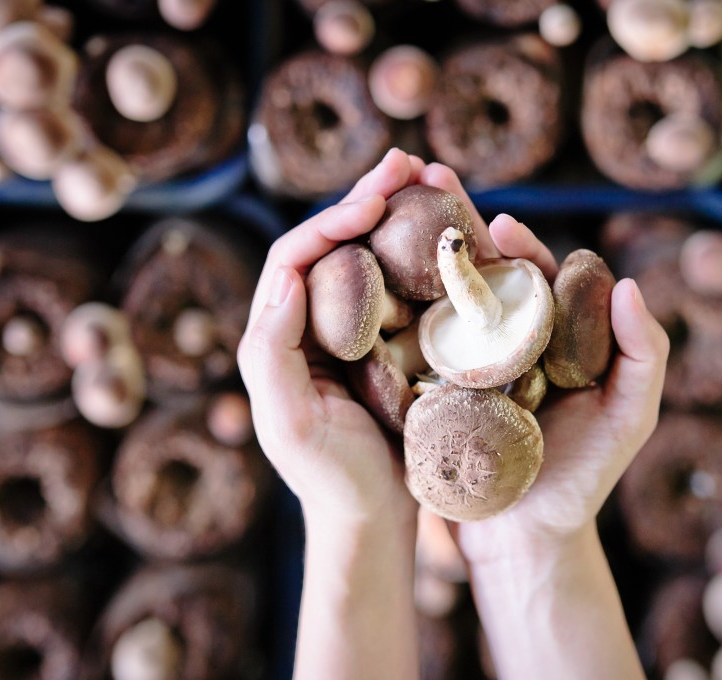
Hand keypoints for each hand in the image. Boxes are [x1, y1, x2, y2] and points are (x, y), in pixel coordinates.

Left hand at [238, 148, 427, 527]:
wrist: (376, 520)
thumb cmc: (332, 480)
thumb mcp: (291, 424)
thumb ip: (271, 352)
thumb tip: (286, 275)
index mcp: (277, 336)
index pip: (296, 257)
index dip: (331, 221)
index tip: (375, 202)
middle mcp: (311, 325)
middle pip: (333, 243)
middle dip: (366, 198)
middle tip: (406, 161)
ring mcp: (352, 333)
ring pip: (369, 256)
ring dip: (396, 213)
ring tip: (430, 175)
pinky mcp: (389, 345)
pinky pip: (403, 286)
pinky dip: (422, 253)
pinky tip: (450, 230)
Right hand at [414, 180, 669, 562]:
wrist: (524, 541)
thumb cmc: (583, 480)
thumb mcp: (629, 419)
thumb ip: (642, 355)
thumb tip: (629, 284)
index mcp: (552, 340)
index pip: (537, 278)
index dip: (522, 246)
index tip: (502, 223)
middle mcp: (506, 344)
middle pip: (482, 275)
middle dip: (458, 228)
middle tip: (431, 183)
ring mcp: (463, 366)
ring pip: (441, 299)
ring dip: (415, 254)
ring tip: (389, 210)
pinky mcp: (429, 391)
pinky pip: (411, 344)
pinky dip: (391, 308)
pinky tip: (366, 274)